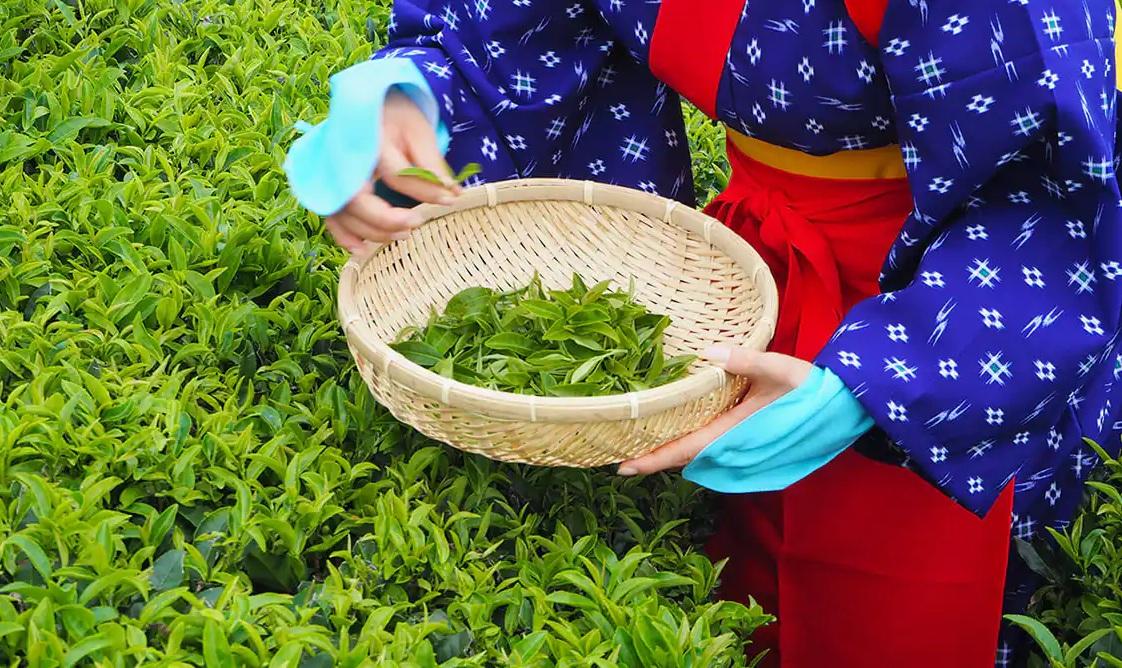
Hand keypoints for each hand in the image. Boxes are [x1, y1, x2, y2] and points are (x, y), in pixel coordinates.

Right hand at [325, 90, 459, 252]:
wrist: (369, 103)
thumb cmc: (397, 118)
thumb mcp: (419, 132)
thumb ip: (432, 164)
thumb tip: (453, 195)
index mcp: (370, 139)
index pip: (396, 172)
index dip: (424, 190)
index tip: (449, 199)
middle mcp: (344, 159)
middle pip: (357, 199)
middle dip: (387, 220)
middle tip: (416, 224)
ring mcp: (332, 174)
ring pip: (344, 213)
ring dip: (372, 232)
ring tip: (404, 235)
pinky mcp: (330, 186)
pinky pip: (331, 217)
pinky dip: (344, 236)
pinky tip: (363, 249)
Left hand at [618, 346, 813, 475]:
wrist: (841, 406)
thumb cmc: (810, 388)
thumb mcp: (778, 369)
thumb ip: (746, 360)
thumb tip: (711, 352)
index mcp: (735, 431)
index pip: (685, 450)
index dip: (653, 459)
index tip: (623, 467)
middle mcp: (733, 445)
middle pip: (683, 457)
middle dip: (651, 459)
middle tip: (616, 457)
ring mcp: (739, 446)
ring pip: (695, 455)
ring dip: (667, 454)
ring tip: (635, 448)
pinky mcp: (745, 440)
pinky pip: (708, 448)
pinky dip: (685, 446)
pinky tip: (672, 436)